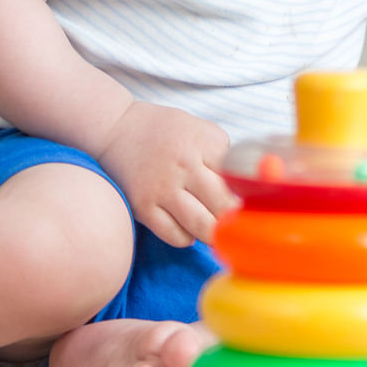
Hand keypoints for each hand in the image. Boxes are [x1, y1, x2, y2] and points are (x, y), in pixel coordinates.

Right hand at [96, 102, 236, 246]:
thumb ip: (222, 153)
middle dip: (235, 218)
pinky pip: (175, 235)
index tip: (251, 203)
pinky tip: (188, 228)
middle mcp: (183, 165)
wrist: (115, 128)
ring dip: (214, 233)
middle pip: (224, 205)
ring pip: (202, 226)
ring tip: (217, 231)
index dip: (248, 194)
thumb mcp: (198, 128)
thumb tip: (244, 188)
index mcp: (202, 142)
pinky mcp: (143, 206)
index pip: (237, 178)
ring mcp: (161, 188)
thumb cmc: (163, 131)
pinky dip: (187, 238)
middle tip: (238, 224)